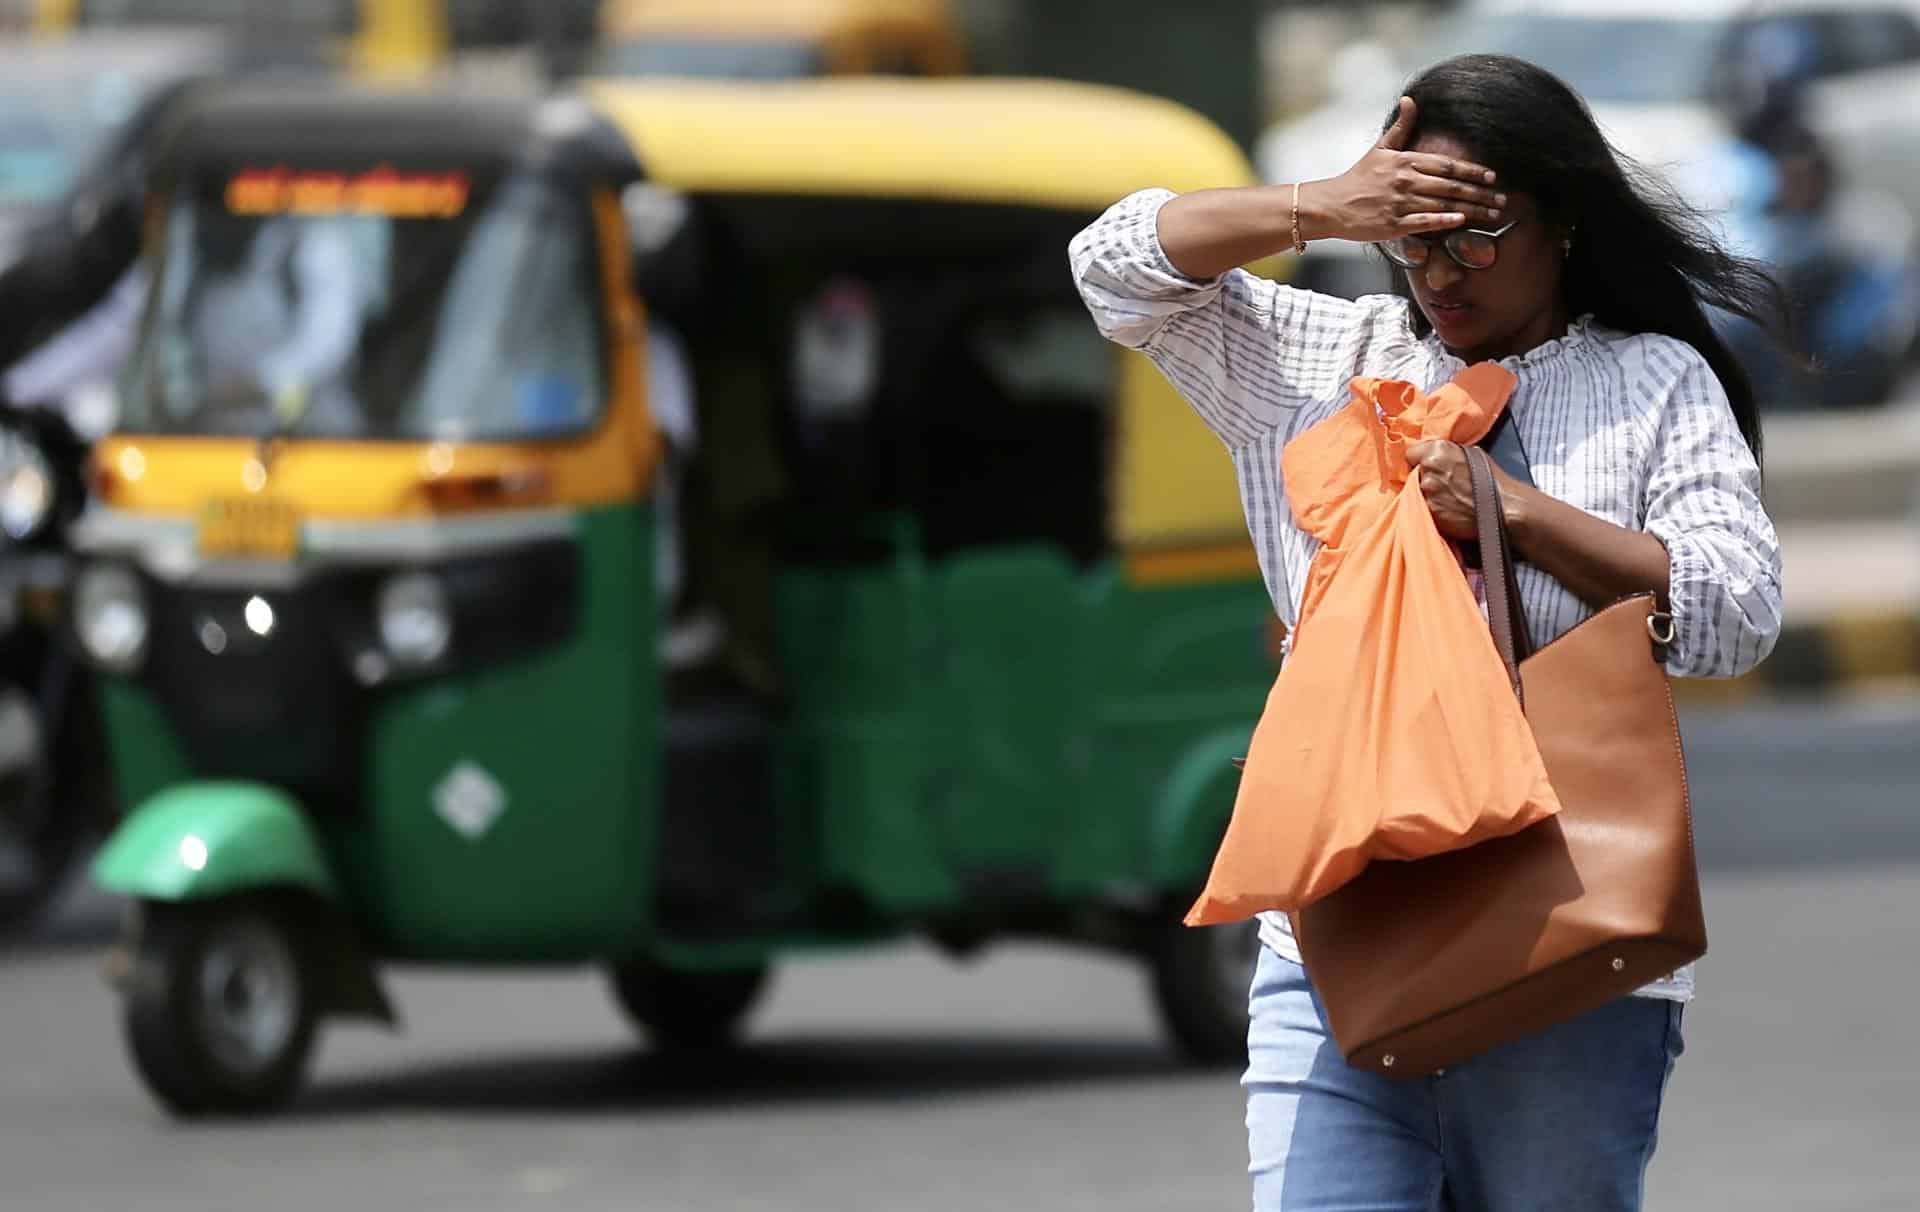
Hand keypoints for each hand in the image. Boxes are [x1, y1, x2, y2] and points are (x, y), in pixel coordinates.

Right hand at [1307, 97, 1505, 243]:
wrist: (1331, 205)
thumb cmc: (1358, 178)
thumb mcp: (1379, 149)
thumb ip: (1401, 127)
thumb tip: (1411, 100)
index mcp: (1405, 161)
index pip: (1447, 165)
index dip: (1473, 170)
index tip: (1492, 176)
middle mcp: (1405, 181)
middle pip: (1451, 186)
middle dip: (1480, 193)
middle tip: (1501, 199)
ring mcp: (1399, 203)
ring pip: (1443, 204)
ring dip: (1471, 209)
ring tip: (1491, 214)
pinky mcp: (1392, 224)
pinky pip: (1424, 222)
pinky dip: (1444, 221)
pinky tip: (1461, 221)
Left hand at [1406, 439, 1520, 542]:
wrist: (1502, 508)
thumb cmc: (1491, 479)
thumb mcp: (1470, 454)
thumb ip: (1446, 452)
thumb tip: (1432, 455)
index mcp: (1437, 450)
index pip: (1410, 453)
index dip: (1418, 460)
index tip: (1426, 466)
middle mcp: (1427, 468)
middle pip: (1412, 473)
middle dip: (1423, 477)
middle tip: (1441, 484)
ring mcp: (1426, 491)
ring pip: (1416, 491)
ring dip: (1427, 494)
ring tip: (1447, 498)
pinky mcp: (1428, 511)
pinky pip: (1423, 507)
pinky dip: (1432, 508)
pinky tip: (1447, 509)